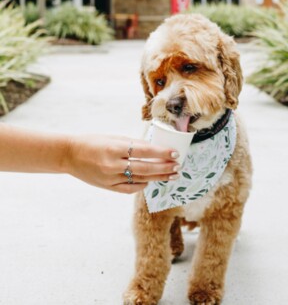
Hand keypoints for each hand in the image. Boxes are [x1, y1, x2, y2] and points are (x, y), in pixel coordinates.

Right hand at [64, 134, 179, 193]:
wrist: (70, 155)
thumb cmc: (93, 142)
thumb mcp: (113, 138)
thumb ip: (132, 144)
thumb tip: (153, 148)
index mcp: (115, 148)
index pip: (144, 151)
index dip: (161, 153)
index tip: (175, 153)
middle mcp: (113, 165)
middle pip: (145, 168)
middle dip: (164, 168)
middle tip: (178, 166)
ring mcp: (110, 178)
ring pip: (140, 180)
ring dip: (158, 178)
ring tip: (171, 175)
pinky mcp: (107, 187)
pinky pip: (129, 189)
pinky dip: (142, 185)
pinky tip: (151, 181)